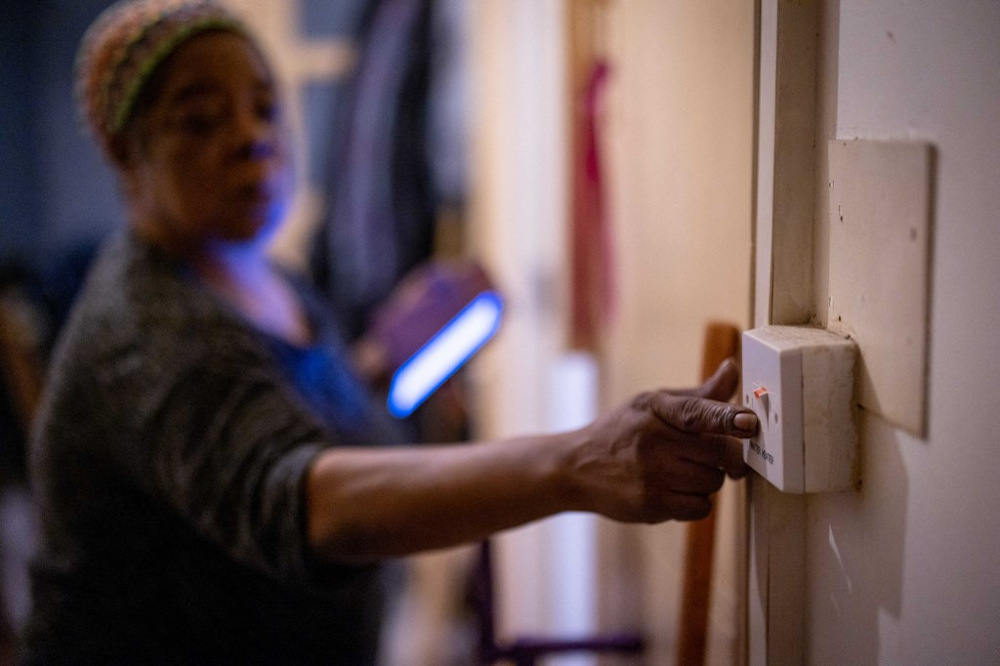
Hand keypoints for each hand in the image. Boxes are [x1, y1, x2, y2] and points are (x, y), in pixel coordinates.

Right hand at [568, 359, 756, 522]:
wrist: (577, 467)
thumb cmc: (623, 431)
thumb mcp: (654, 404)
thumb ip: (699, 395)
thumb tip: (733, 368)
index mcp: (656, 410)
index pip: (697, 412)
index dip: (726, 417)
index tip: (749, 422)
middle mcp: (653, 442)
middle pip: (718, 453)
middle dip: (727, 456)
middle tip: (716, 455)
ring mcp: (652, 476)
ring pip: (713, 481)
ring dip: (708, 478)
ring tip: (683, 470)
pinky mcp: (651, 506)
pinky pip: (701, 508)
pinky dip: (696, 501)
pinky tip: (675, 489)